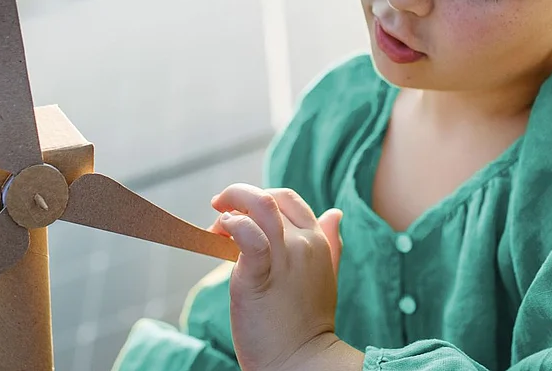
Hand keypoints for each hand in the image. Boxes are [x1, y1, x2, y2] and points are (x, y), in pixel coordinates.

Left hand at [210, 184, 357, 370]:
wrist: (301, 360)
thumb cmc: (307, 323)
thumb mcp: (326, 276)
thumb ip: (330, 244)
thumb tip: (335, 213)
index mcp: (318, 241)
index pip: (287, 199)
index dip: (260, 198)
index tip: (241, 215)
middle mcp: (304, 243)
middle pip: (270, 198)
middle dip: (240, 199)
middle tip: (221, 218)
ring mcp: (284, 257)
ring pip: (260, 205)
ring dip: (232, 204)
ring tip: (217, 225)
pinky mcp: (259, 274)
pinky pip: (247, 234)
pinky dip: (231, 225)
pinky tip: (221, 234)